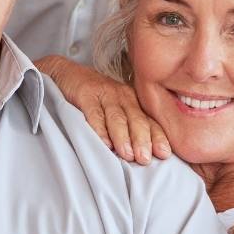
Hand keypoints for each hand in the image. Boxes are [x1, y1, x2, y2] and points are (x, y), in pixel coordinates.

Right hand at [36, 55, 170, 164]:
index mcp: (134, 102)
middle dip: (143, 140)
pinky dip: (99, 128)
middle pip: (136, 120)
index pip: (150, 121)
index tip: (164, 154)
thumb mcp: (117, 109)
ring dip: (123, 137)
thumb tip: (144, 156)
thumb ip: (130, 128)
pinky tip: (104, 143)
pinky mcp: (86, 95)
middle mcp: (123, 97)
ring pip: (117, 118)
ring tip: (128, 154)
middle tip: (145, 159)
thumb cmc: (97, 98)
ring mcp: (104, 95)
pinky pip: (94, 113)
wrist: (69, 74)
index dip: (158, 137)